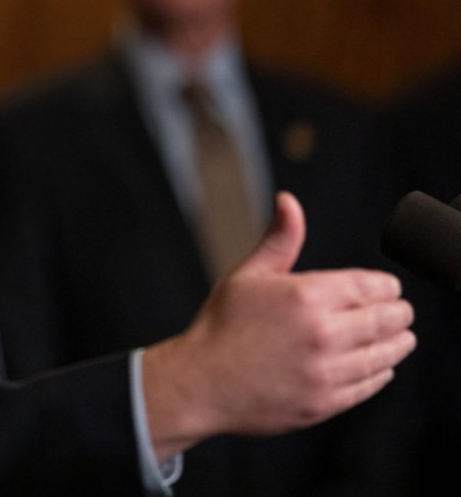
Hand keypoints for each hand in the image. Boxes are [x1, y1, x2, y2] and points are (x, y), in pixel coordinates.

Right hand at [142, 191, 415, 461]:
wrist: (201, 382)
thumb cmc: (222, 325)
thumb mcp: (248, 274)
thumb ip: (279, 238)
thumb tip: (288, 201)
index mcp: (306, 296)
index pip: (373, 287)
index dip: (387, 286)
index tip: (389, 289)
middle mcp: (322, 333)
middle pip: (388, 320)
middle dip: (399, 312)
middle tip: (400, 312)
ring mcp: (326, 371)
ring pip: (386, 354)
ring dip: (398, 343)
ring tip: (400, 337)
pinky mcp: (327, 401)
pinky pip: (371, 384)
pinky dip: (381, 372)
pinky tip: (378, 365)